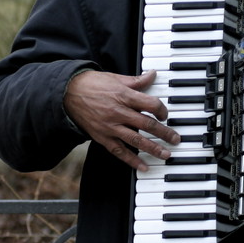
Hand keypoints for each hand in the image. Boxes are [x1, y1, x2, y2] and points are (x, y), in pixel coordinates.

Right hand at [63, 69, 179, 170]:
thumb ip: (136, 81)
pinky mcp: (102, 137)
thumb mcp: (116, 78)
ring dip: (153, 149)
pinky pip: (119, 151)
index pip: (150, 104)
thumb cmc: (92, 84)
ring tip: (166, 155)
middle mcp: (119, 112)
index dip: (162, 110)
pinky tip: (143, 167)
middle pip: (146, 124)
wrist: (67, 93)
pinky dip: (132, 161)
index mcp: (124, 96)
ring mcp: (110, 127)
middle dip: (164, 133)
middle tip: (176, 139)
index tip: (165, 115)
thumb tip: (153, 74)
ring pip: (136, 140)